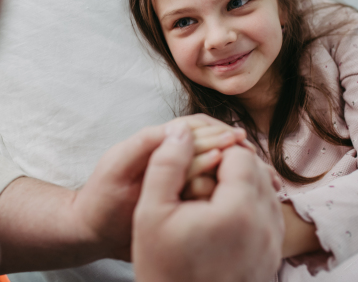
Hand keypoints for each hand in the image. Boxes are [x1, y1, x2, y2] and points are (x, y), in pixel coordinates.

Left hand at [71, 114, 246, 261]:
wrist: (92, 230)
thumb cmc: (101, 198)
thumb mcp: (117, 166)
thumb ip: (145, 144)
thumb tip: (180, 129)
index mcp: (160, 143)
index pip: (195, 129)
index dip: (218, 134)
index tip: (240, 145)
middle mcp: (174, 156)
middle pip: (213, 143)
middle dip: (238, 149)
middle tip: (260, 164)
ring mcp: (180, 176)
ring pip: (217, 164)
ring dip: (240, 168)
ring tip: (265, 180)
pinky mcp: (183, 196)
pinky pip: (214, 186)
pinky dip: (233, 188)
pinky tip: (250, 198)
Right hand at [133, 121, 283, 281]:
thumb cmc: (163, 269)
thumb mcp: (150, 213)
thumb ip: (166, 164)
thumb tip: (180, 130)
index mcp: (239, 209)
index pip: (240, 154)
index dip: (218, 148)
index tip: (198, 158)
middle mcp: (266, 224)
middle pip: (257, 170)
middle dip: (232, 163)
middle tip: (203, 171)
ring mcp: (273, 243)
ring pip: (267, 191)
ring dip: (243, 183)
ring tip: (211, 192)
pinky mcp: (272, 257)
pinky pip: (270, 215)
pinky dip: (251, 205)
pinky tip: (224, 214)